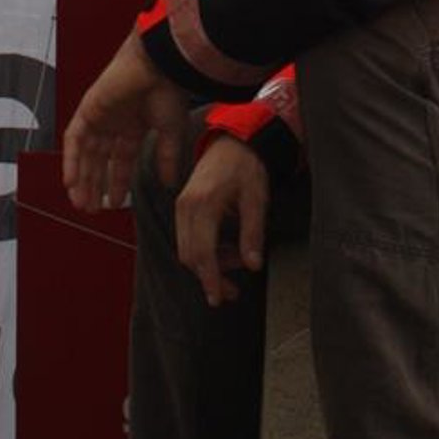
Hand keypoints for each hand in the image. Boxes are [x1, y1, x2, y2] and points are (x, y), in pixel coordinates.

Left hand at [63, 32, 192, 211]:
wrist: (160, 65)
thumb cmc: (169, 90)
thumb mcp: (170, 132)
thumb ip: (167, 158)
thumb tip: (169, 183)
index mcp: (134, 126)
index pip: (121, 160)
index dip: (117, 182)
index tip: (114, 204)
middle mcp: (114, 122)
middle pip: (98, 160)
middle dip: (94, 184)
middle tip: (90, 209)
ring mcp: (99, 115)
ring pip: (85, 152)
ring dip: (81, 177)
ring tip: (80, 202)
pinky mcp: (88, 108)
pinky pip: (74, 138)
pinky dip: (71, 159)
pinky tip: (71, 181)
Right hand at [173, 136, 268, 304]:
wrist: (233, 140)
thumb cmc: (246, 166)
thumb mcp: (256, 199)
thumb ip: (253, 233)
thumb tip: (253, 265)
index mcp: (204, 203)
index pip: (202, 252)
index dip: (210, 278)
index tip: (217, 298)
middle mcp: (186, 206)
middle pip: (190, 255)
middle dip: (209, 277)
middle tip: (232, 291)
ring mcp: (182, 205)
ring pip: (187, 249)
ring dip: (208, 264)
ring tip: (236, 263)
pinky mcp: (183, 205)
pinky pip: (188, 237)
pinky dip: (204, 250)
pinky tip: (225, 250)